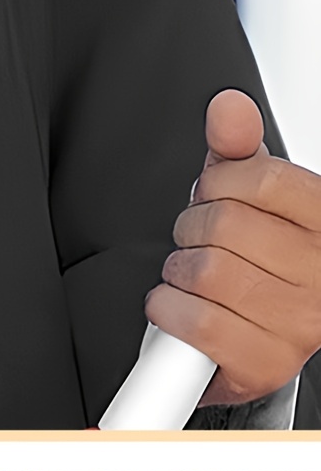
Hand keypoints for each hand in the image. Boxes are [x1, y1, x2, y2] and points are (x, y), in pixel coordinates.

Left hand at [144, 88, 320, 405]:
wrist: (265, 329)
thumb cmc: (261, 254)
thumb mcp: (253, 192)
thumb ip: (237, 147)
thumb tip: (229, 107)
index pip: (261, 180)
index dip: (220, 182)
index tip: (215, 195)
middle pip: (226, 224)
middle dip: (193, 226)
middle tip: (200, 239)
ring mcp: (300, 323)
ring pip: (208, 271)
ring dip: (179, 268)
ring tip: (193, 273)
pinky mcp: (268, 364)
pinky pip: (200, 324)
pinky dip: (170, 310)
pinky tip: (180, 306)